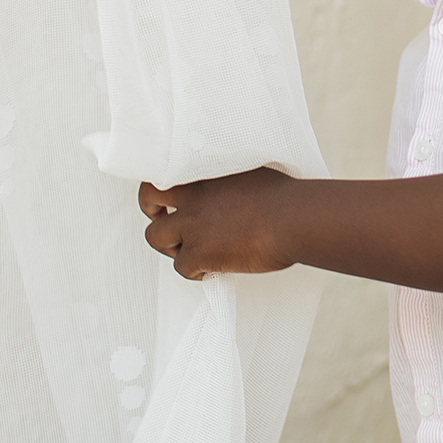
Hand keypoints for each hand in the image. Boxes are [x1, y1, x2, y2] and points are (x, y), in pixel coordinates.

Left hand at [140, 170, 297, 279]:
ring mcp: (192, 225)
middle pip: (147, 198)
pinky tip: (212, 272)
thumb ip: (232, 177)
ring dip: (170, 245)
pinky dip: (195, 272)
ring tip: (190, 252)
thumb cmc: (286, 195)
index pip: (166, 170)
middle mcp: (193, 196)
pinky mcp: (199, 253)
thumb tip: (236, 187)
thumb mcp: (254, 170)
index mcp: (206, 173)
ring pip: (155, 237)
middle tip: (163, 220)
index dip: (164, 185)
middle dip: (152, 211)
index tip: (170, 195)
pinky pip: (181, 268)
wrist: (295, 218)